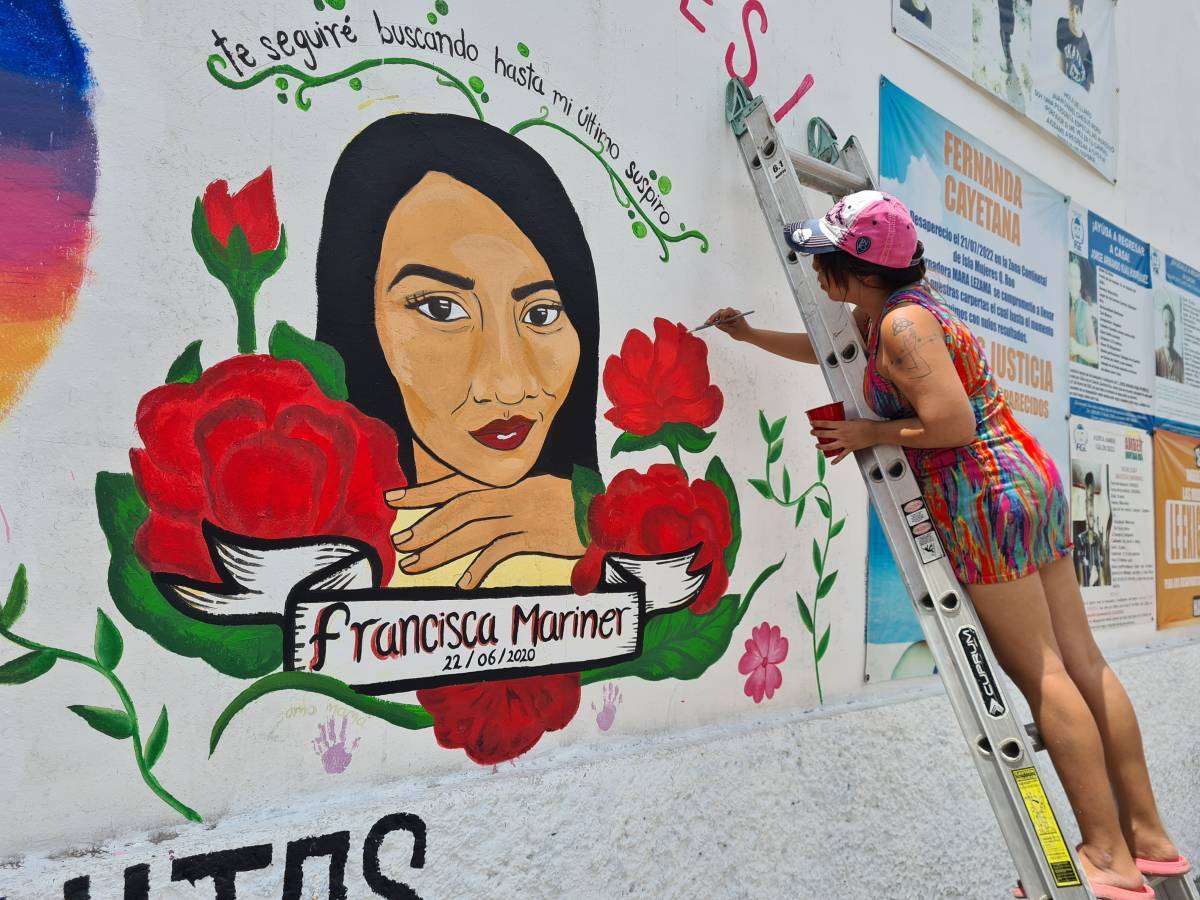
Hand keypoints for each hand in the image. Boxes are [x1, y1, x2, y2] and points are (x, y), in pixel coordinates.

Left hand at [385, 473, 584, 588]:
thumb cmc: (571, 503)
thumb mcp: (535, 492)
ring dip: (441, 548)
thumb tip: (473, 512)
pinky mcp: (538, 537)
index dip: (425, 490)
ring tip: (413, 563)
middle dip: (427, 524)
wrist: (607, 512)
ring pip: (474, 531)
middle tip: (399, 541)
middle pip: (460, 507)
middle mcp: (512, 494)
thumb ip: (505, 499)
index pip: (458, 483)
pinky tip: (463, 584)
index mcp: (508, 480)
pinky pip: (503, 552)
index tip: (395, 497)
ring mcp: (525, 515)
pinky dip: (481, 568)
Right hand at [705, 307, 753, 340]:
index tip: (719, 321)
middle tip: (708, 322)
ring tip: (706, 324)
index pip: (728, 310)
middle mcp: (732, 313)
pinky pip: (719, 318)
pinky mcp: (727, 319)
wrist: (748, 335)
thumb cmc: (742, 333)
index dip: (722, 315)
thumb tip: (716, 324)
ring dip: (713, 318)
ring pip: (719, 314)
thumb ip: (725, 328)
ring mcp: (729, 316)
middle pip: (721, 312)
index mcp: (736, 314)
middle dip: (714, 316)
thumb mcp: (733, 332)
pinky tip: (709, 324)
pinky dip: (715, 321)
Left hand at [809, 419, 879, 463]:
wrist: (875, 433)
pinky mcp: (850, 448)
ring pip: (830, 446)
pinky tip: (832, 463)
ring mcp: (845, 442)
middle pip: (825, 434)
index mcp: (842, 425)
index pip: (827, 424)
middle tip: (812, 432)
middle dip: (816, 433)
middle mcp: (842, 434)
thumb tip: (840, 425)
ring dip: (822, 446)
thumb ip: (845, 423)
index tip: (812, 423)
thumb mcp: (853, 420)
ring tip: (817, 445)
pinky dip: (836, 460)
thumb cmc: (866, 424)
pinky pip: (842, 456)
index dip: (818, 423)